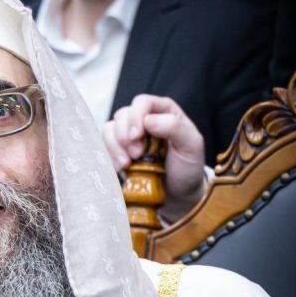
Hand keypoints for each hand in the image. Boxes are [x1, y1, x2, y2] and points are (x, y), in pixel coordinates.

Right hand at [102, 94, 206, 219]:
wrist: (178, 194)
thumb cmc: (187, 167)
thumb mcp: (192, 146)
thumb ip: (175, 127)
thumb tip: (148, 120)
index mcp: (164, 112)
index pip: (142, 102)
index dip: (136, 116)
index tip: (137, 136)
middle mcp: (144, 120)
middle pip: (123, 115)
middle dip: (125, 135)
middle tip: (137, 155)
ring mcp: (129, 136)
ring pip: (109, 129)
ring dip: (115, 147)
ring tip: (128, 164)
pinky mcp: (119, 151)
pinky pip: (104, 146)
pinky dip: (109, 157)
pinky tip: (121, 168)